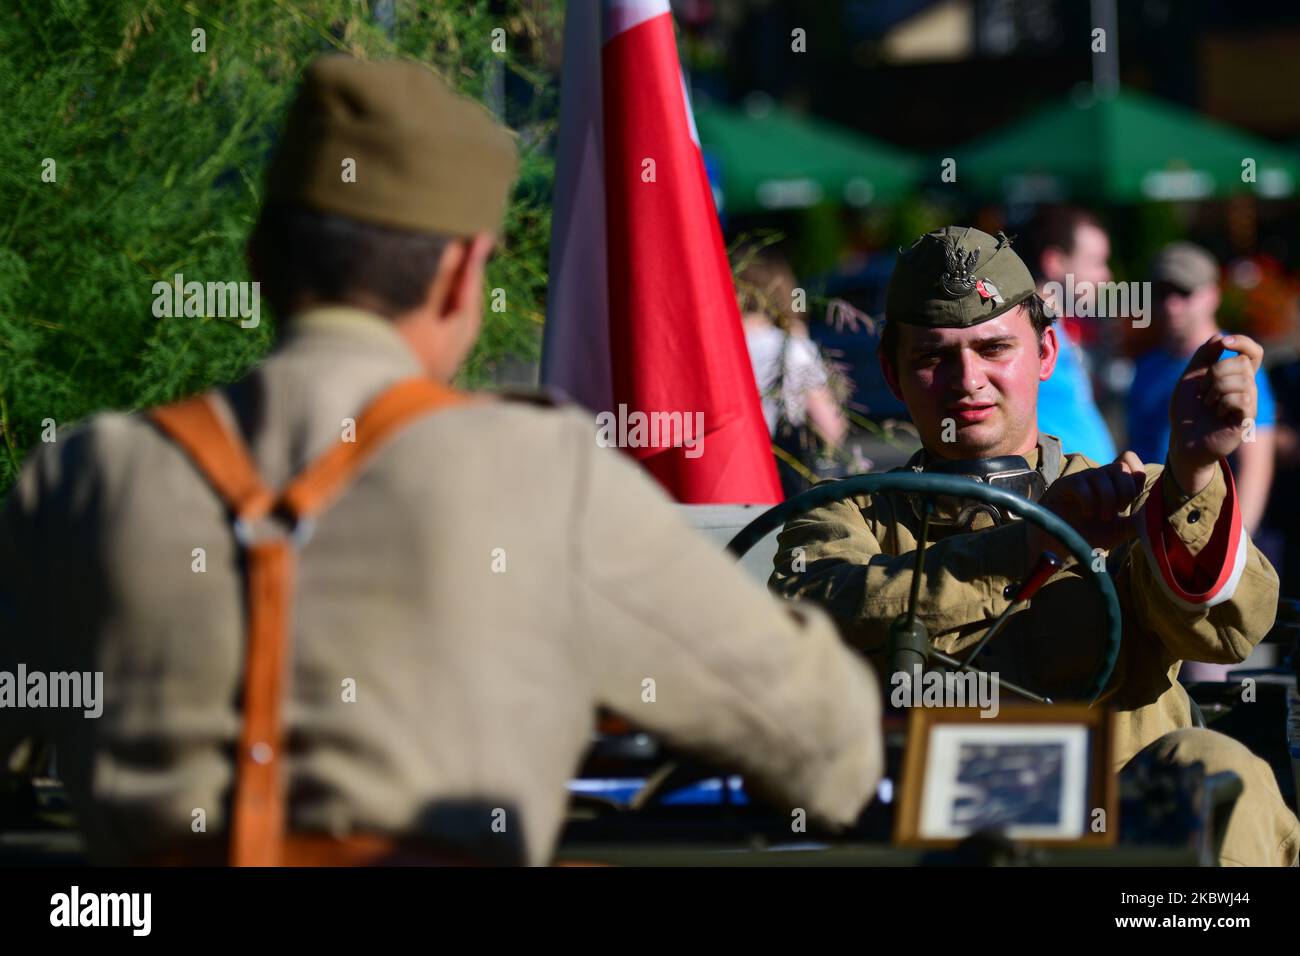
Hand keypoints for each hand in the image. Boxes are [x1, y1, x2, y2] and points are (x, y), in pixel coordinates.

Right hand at [1026, 452, 1146, 554]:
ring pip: (1103, 475)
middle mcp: (1096, 477)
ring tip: (1102, 517)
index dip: (1137, 475)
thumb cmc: (1088, 536)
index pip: (1128, 460)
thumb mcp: (1120, 530)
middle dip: (1124, 492)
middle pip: (1120, 466)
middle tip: (1116, 511)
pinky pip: (1083, 485)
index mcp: (1112, 483)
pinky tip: (1087, 514)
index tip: (1134, 499)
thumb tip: (1157, 510)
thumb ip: (1138, 520)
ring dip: (1108, 500)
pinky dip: (1090, 503)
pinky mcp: (1063, 486)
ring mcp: (1080, 480)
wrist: (1058, 546)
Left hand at [1167, 334, 1261, 493]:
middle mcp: (1248, 388)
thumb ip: (1203, 355)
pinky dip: (1222, 402)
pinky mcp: (1247, 419)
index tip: (1224, 343)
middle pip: (1241, 363)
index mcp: (1236, 376)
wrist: (1182, 438)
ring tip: (1208, 404)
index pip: (1253, 352)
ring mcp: (1249, 404)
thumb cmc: (1187, 409)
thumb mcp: (1190, 377)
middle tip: (1203, 391)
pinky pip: (1242, 398)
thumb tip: (1220, 336)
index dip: (1243, 342)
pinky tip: (1217, 414)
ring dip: (1215, 390)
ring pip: (1241, 380)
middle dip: (1215, 372)